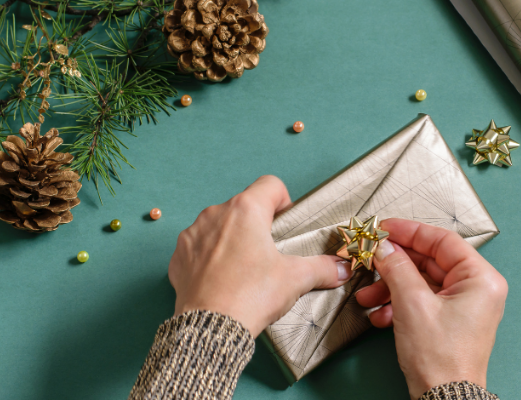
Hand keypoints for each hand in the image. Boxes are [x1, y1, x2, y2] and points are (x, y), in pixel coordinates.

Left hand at [168, 175, 352, 335]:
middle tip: (269, 254)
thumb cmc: (251, 296)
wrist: (211, 328)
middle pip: (244, 206)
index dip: (283, 201)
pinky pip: (198, 248)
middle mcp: (215, 214)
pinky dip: (210, 258)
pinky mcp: (178, 256)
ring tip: (244, 269)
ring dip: (232, 239)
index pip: (270, 185)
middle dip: (258, 225)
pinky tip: (222, 280)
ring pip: (219, 226)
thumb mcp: (296, 279)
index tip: (286, 224)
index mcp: (246, 210)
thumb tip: (341, 269)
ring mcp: (192, 234)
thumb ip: (323, 269)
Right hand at [356, 219, 507, 398]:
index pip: (442, 240)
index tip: (385, 228)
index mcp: (481, 279)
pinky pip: (422, 301)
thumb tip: (384, 247)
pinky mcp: (450, 321)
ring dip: (391, 287)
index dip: (410, 232)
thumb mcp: (412, 304)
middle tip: (370, 258)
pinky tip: (380, 315)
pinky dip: (399, 304)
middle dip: (395, 264)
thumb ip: (397, 268)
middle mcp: (477, 289)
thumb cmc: (441, 359)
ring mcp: (464, 306)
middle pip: (430, 261)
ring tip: (367, 296)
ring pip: (422, 282)